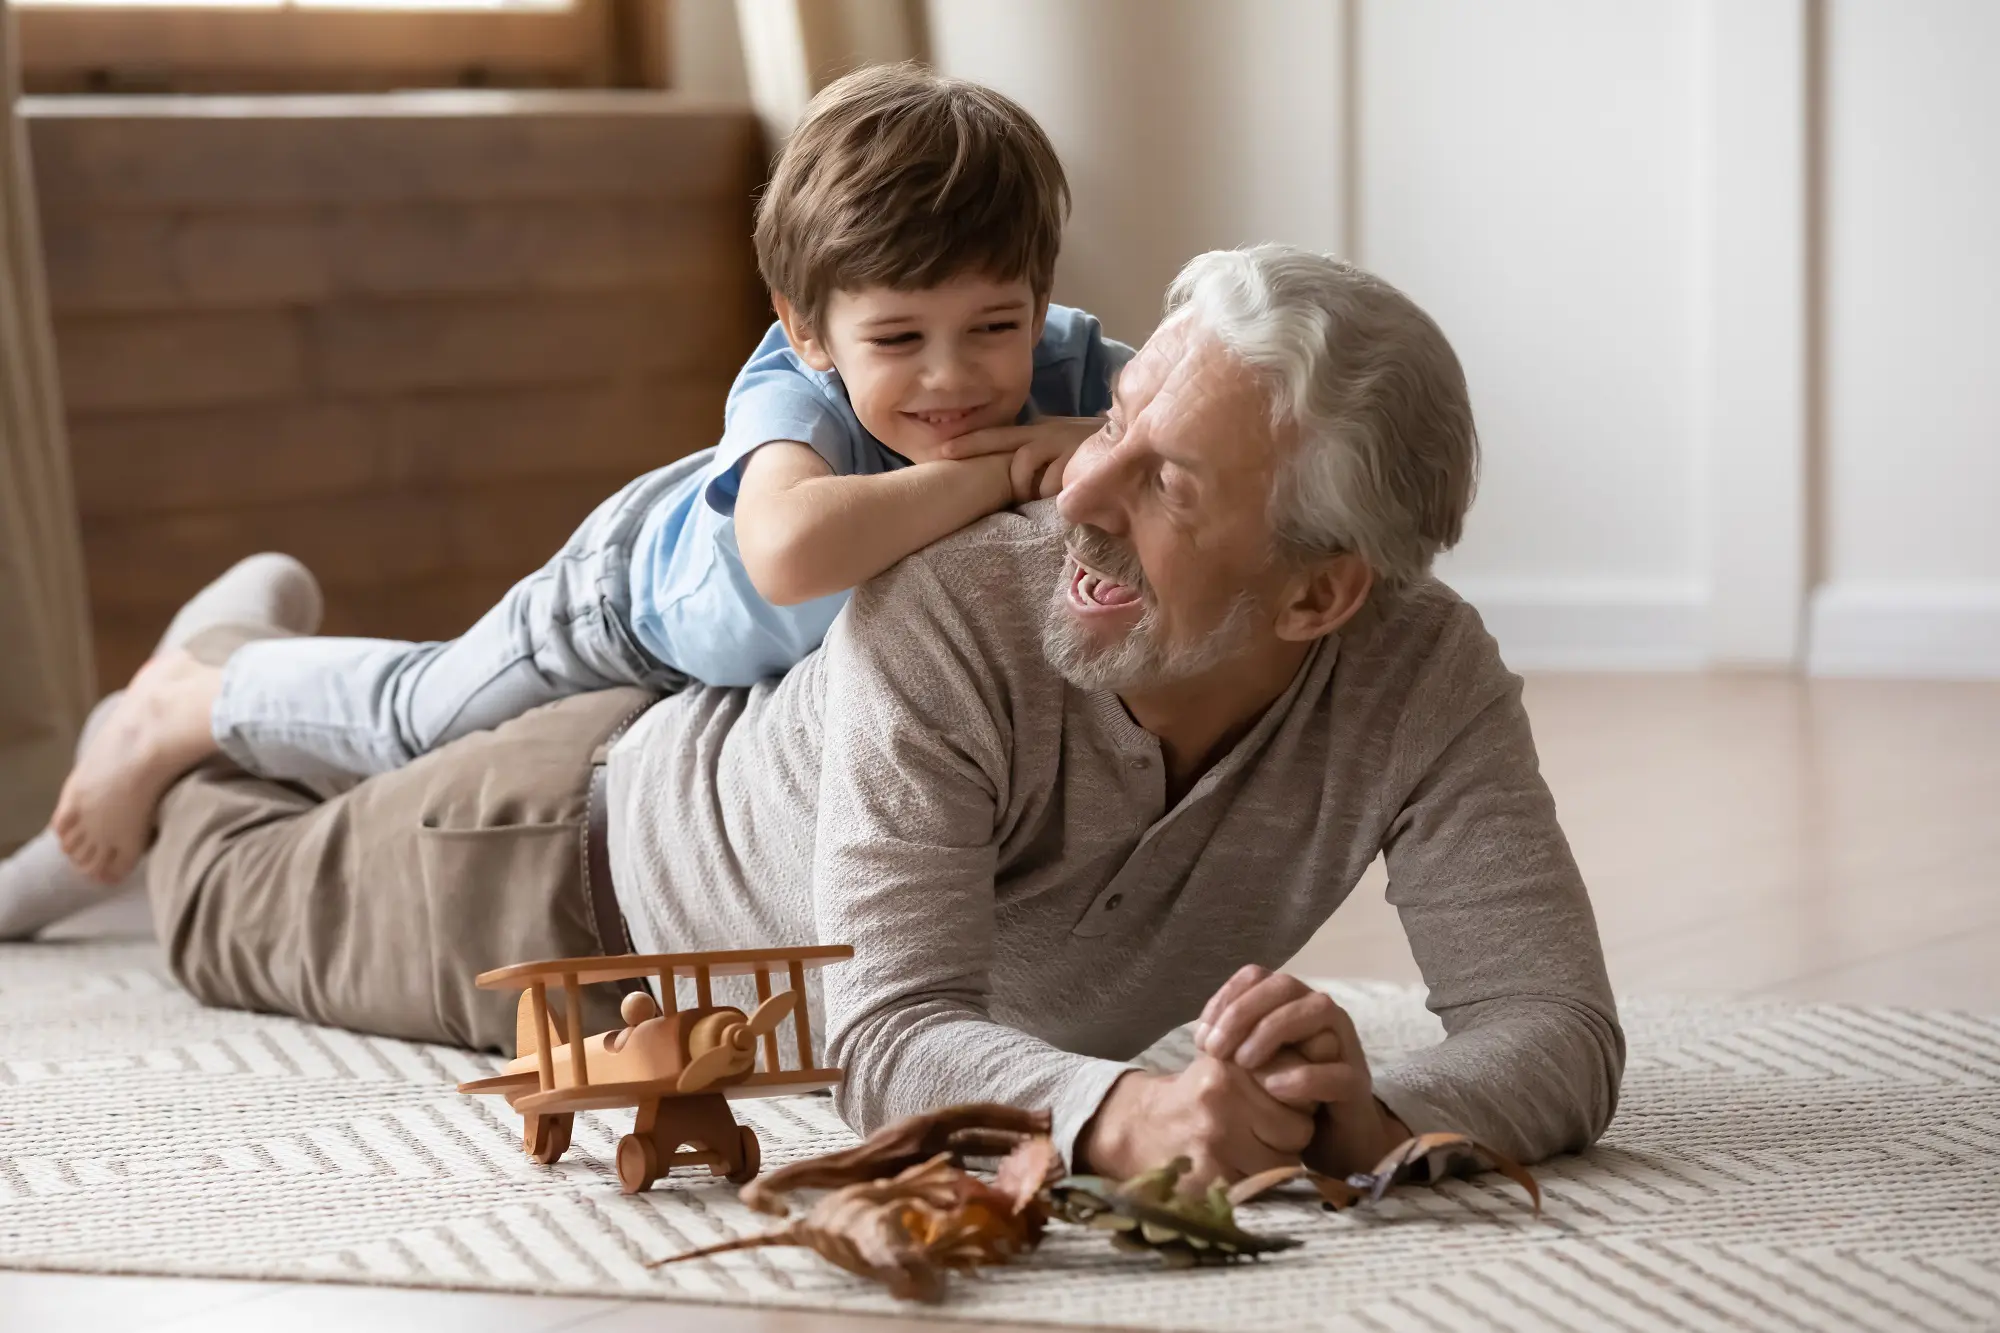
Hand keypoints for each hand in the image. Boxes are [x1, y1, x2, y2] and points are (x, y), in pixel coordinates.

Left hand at [937, 418, 1103, 503]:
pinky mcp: (1077, 460)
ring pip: (1023, 466)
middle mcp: (1045, 433)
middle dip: (979, 454)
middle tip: (961, 463)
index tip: (940, 451)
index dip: (968, 442)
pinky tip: (1063, 498)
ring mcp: (1061, 445)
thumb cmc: (1090, 453)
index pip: (996, 436)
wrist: (1132, 442)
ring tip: (1041, 497)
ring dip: (1026, 487)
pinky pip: (1052, 483)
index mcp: (1037, 432)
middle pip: (1004, 445)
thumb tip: (1009, 478)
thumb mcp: (1058, 449)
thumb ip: (1035, 457)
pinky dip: (1052, 494)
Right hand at [1075, 1056, 1314, 1190]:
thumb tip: (1324, 1058)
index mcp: (1228, 1070)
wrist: (1134, 1129)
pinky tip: (1240, 1174)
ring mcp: (1215, 1144)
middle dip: (1292, 1137)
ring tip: (1255, 1156)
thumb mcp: (1222, 1066)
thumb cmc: (1191, 1097)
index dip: (1298, 1103)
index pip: (1298, 1091)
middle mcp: (1222, 1102)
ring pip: (1283, 1165)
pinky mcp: (1208, 1181)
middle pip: (1297, 1130)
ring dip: (1277, 1165)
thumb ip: (1268, 1064)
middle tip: (1271, 1137)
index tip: (1284, 1106)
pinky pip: (1258, 1191)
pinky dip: (1256, 1187)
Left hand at [1193, 965, 1407, 1176]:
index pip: (1256, 977)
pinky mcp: (1357, 1082)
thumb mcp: (1250, 1066)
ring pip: (1318, 1010)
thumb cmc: (1282, 1097)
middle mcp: (1319, 1014)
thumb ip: (1232, 1045)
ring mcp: (1344, 1044)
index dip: (1225, 999)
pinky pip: (1337, 1069)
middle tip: (1215, 1050)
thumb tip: (1202, 1037)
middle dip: (1243, 1012)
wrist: (1330, 1141)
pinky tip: (1272, 1089)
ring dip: (1274, 1031)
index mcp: (1290, 1004)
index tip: (1201, 1038)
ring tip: (1244, 1064)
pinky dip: (1302, 1076)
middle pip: (1284, 986)